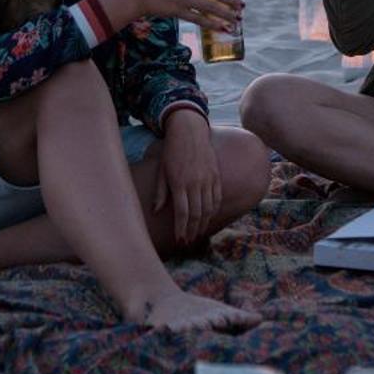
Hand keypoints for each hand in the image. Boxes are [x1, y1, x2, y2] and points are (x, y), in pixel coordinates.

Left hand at [156, 109, 220, 245]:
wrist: (190, 131)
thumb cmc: (171, 151)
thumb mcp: (161, 170)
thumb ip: (160, 192)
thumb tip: (156, 211)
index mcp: (179, 182)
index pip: (182, 212)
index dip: (181, 228)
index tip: (179, 240)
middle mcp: (195, 183)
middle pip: (196, 214)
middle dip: (192, 231)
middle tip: (188, 242)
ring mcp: (208, 179)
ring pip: (209, 208)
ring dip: (203, 224)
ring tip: (197, 234)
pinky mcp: (216, 176)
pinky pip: (217, 198)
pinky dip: (214, 211)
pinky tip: (208, 218)